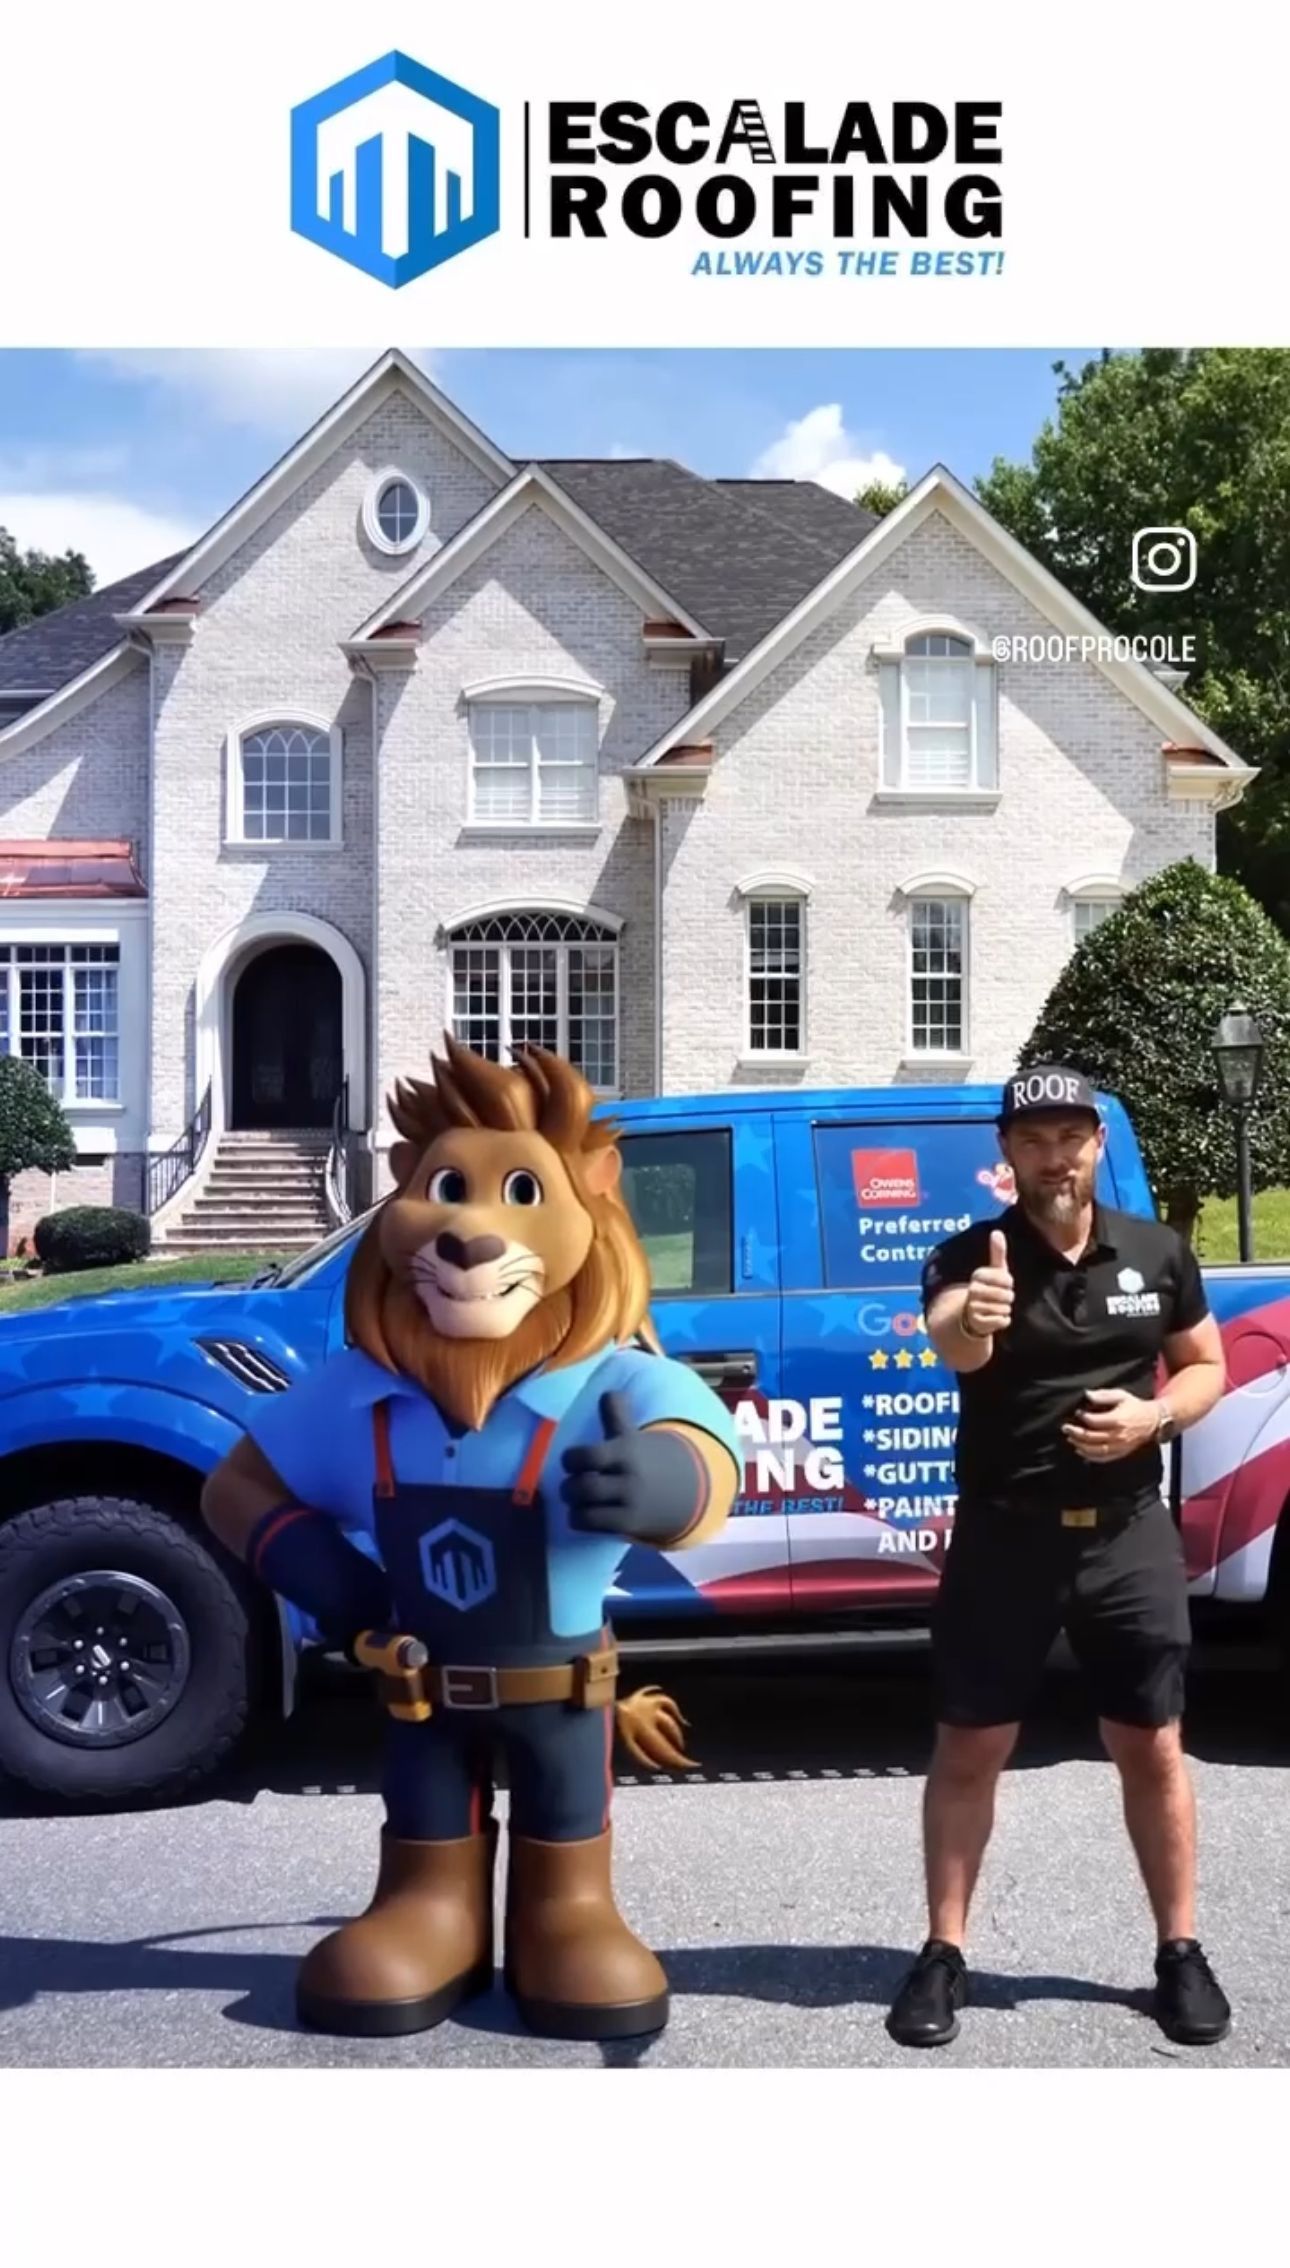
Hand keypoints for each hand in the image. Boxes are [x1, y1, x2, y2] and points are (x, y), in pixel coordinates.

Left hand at [560, 1392, 708, 1545]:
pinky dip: (579, 1520)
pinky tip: (583, 1513)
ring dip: (573, 1504)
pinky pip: (592, 1525)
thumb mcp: (633, 1436)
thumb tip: (607, 1391)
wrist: (684, 1489)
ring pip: (585, 1510)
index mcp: (627, 1451)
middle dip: (568, 1486)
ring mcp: (630, 1504)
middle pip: (584, 1487)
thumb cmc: (645, 1459)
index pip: (590, 1456)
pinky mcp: (629, 1524)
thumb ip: (616, 1414)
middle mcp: (629, 1478)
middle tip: (569, 1483)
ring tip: (574, 1499)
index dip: (571, 1459)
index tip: (571, 1460)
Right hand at [962, 1230, 1013, 1340]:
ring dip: (1005, 1309)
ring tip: (997, 1307)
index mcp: (978, 1276)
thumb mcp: (994, 1271)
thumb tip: (997, 1232)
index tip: (1005, 1283)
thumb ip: (997, 1252)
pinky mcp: (978, 1323)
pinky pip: (1002, 1321)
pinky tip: (996, 1318)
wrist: (972, 1315)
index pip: (1005, 1278)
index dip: (1009, 1282)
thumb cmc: (989, 1289)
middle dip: (1008, 1298)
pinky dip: (1003, 1320)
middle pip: (1006, 1295)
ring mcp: (974, 1307)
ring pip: (1004, 1308)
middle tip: (1002, 1298)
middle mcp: (973, 1291)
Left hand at [1062, 1387, 1159, 1463]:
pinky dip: (1090, 1457)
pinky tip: (1080, 1451)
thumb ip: (1103, 1395)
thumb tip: (1087, 1394)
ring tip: (1070, 1439)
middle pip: (1092, 1437)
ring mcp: (1119, 1446)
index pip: (1094, 1421)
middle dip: (1076, 1433)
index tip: (1077, 1412)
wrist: (1152, 1421)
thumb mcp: (1121, 1395)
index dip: (1083, 1417)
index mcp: (1118, 1420)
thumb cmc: (1134, 1406)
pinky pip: (1103, 1458)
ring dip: (1080, 1446)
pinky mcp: (1120, 1453)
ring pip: (1095, 1450)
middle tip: (1066, 1428)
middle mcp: (1118, 1435)